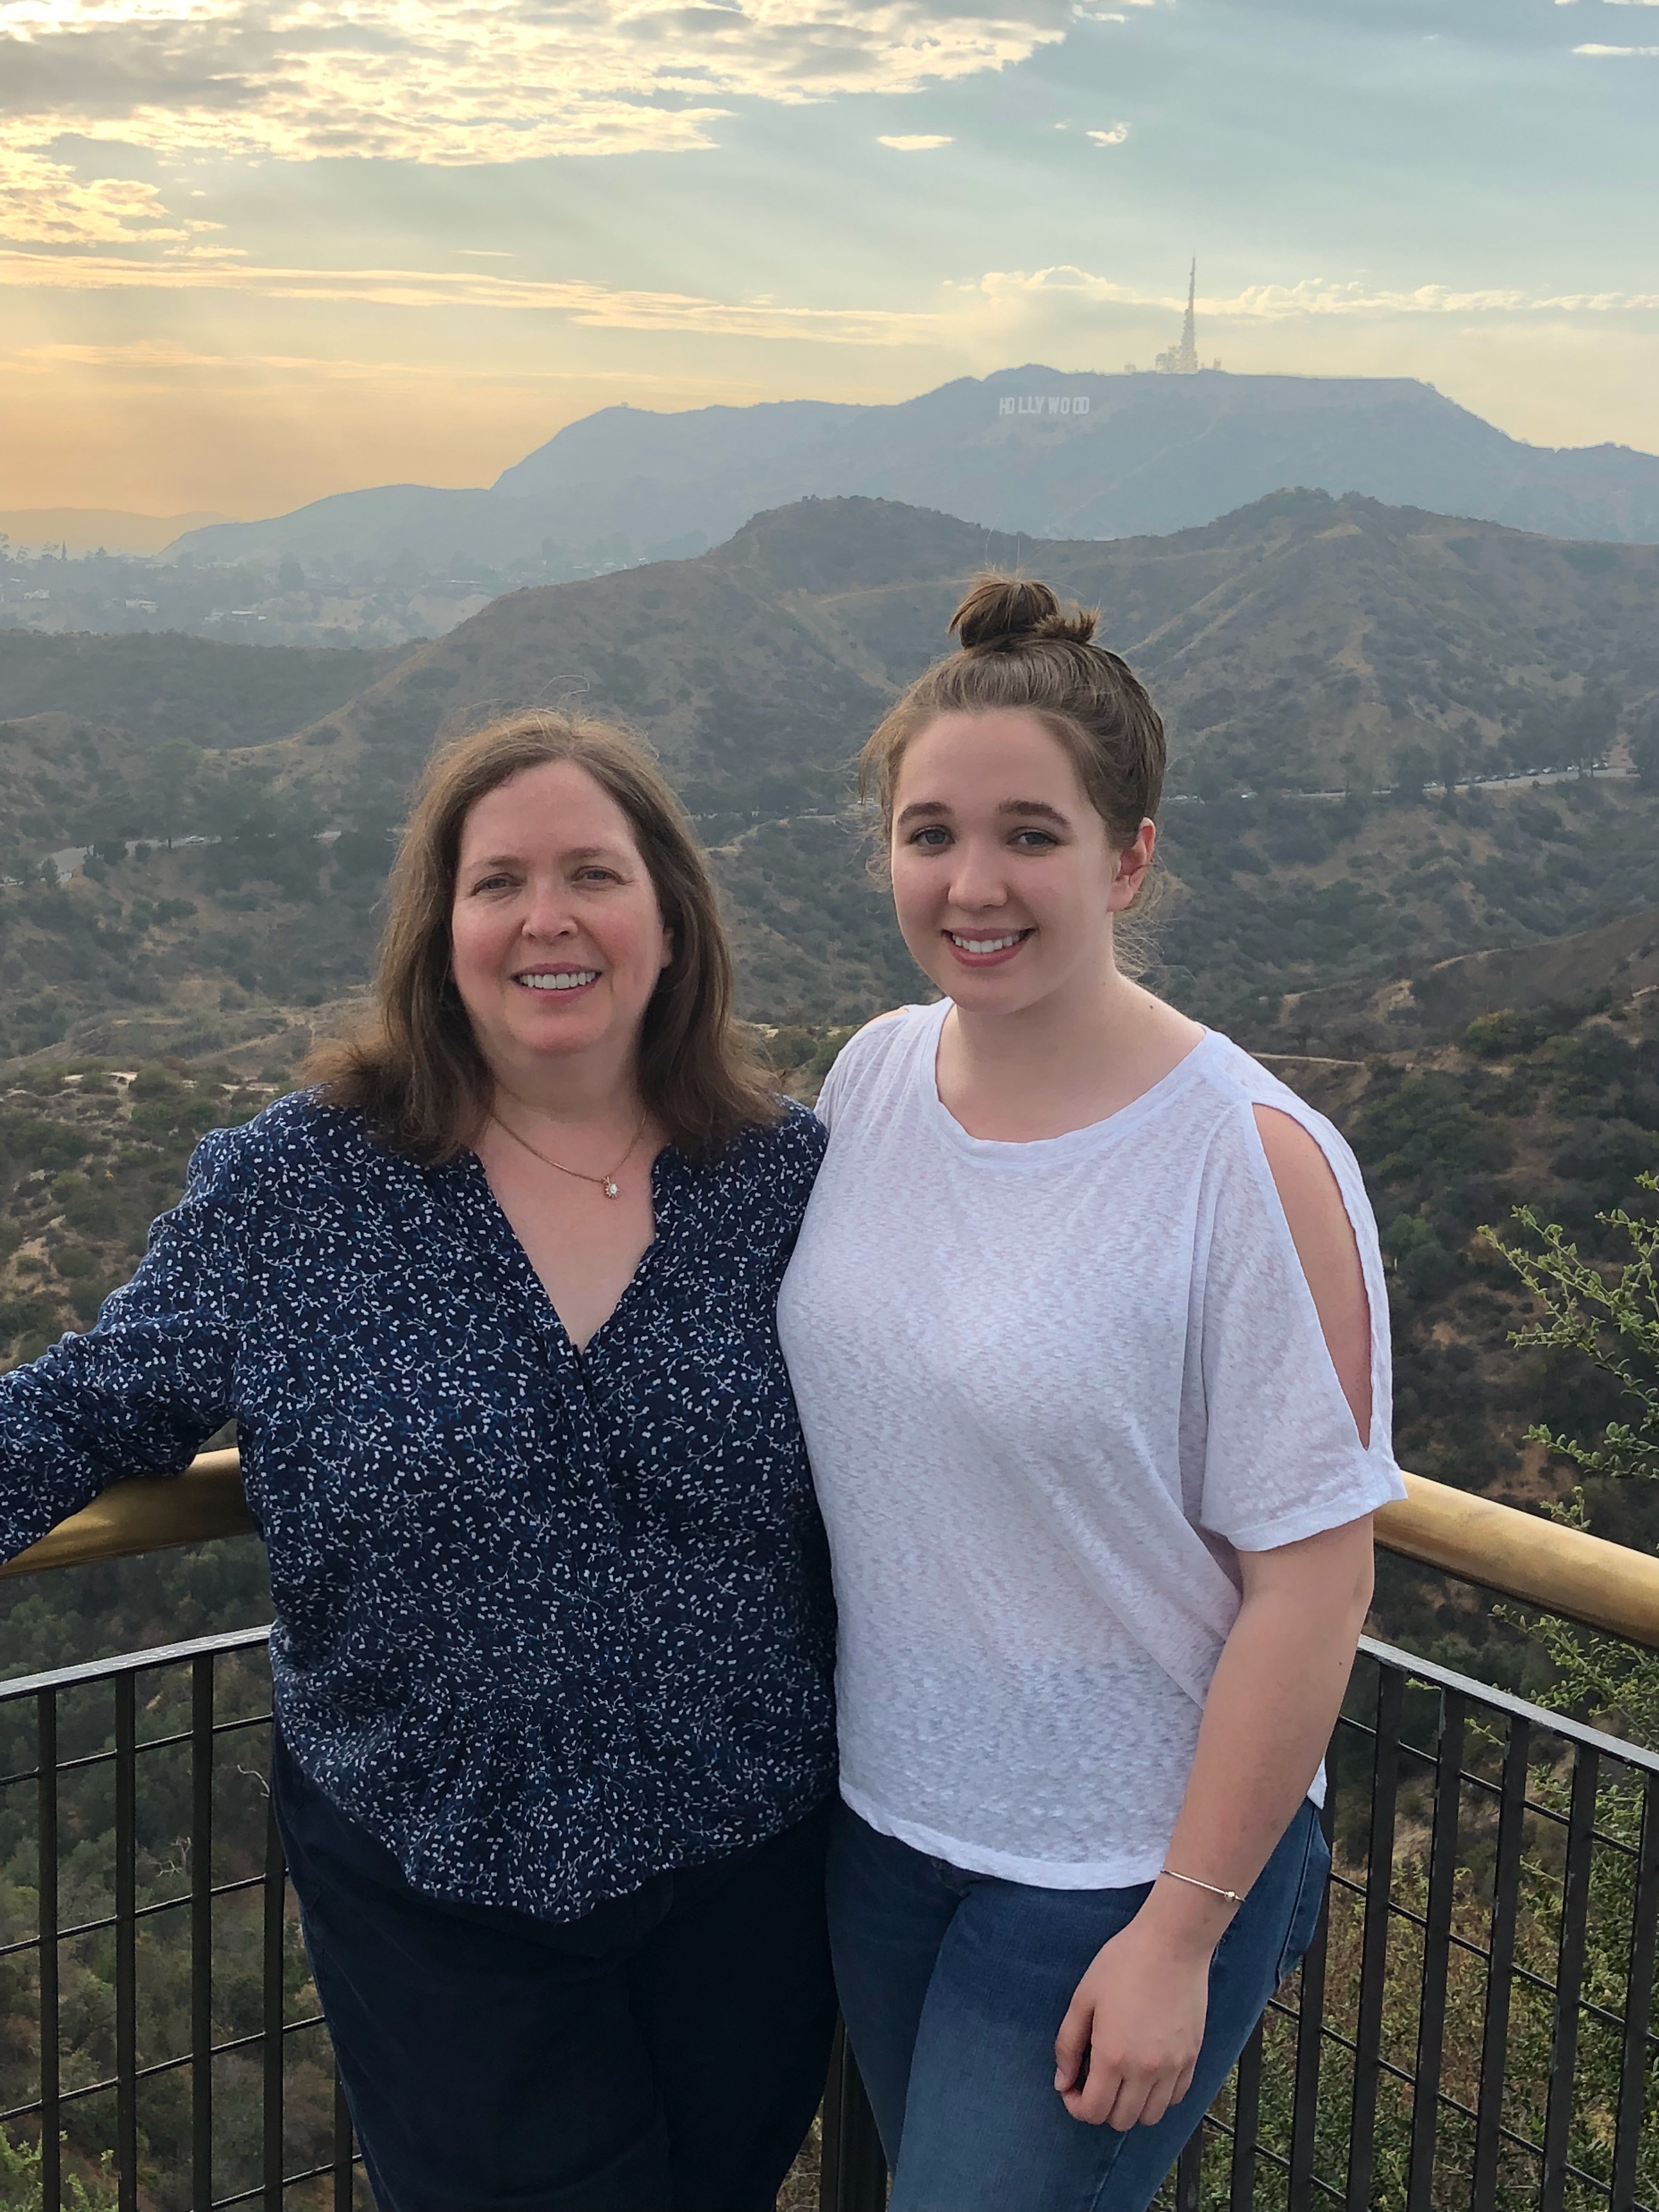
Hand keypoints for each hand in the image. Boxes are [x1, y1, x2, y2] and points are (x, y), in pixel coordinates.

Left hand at [1053, 1911, 1211, 2128]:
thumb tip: (1062, 2082)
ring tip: (1121, 2078)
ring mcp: (1173, 2067)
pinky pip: (1176, 2098)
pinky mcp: (1192, 2058)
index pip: (1093, 2111)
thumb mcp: (1083, 1998)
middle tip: (1093, 2080)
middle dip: (1100, 2107)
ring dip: (1131, 2106)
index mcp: (1113, 2057)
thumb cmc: (1123, 1963)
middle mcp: (1145, 2071)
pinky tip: (1147, 2071)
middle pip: (1121, 2120)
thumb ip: (1067, 2044)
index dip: (1075, 2106)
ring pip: (1150, 2116)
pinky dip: (1158, 2096)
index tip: (1072, 2086)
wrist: (1171, 1943)